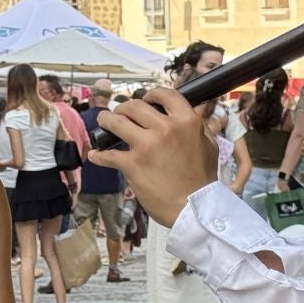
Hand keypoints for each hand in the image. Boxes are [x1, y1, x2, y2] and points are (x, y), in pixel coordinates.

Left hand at [92, 88, 217, 226]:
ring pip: (116, 122)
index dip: (151, 94)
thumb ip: (198, 124)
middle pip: (135, 106)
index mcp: (186, 121)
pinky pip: (108, 155)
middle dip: (124, 107)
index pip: (165, 94)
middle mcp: (165, 128)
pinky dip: (98, 156)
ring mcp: (147, 145)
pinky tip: (95, 156)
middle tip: (120, 113)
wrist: (195, 208)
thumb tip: (196, 107)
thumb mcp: (208, 144)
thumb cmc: (203, 179)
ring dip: (106, 120)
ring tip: (103, 121)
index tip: (145, 99)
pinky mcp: (132, 164)